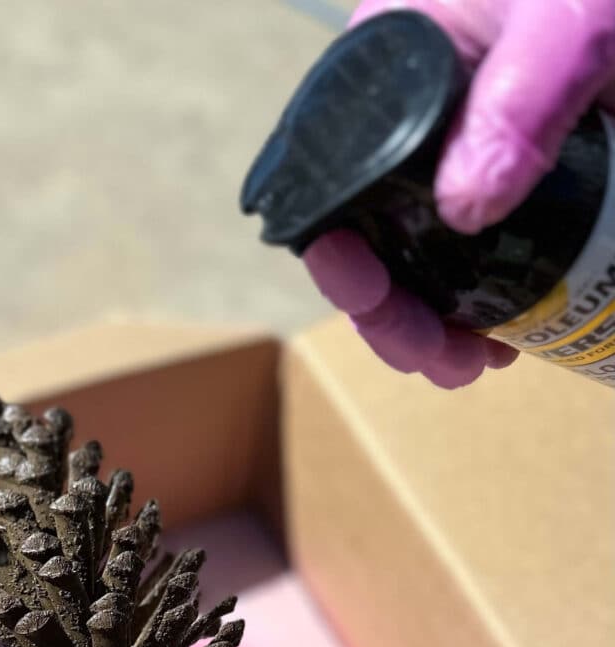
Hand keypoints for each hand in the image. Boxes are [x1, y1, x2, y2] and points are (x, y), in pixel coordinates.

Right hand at [304, 0, 614, 386]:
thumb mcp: (563, 23)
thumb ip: (516, 101)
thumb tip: (464, 209)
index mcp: (387, 77)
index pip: (332, 182)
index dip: (339, 250)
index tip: (364, 288)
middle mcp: (407, 133)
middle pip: (371, 244)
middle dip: (391, 315)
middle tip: (432, 355)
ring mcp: (451, 168)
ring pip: (418, 268)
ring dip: (432, 331)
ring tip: (469, 364)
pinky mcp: (499, 193)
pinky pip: (472, 267)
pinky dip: (479, 314)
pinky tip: (501, 339)